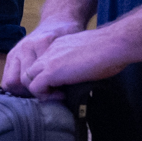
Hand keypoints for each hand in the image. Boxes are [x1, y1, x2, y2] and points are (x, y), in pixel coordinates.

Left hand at [5, 19, 124, 96]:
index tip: (60, 87)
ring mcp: (48, 60)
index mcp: (58, 45)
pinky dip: (44, 96)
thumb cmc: (110, 50)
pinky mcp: (51, 71)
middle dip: (38, 84)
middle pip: (30, 70)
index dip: (46, 77)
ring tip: (58, 96)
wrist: (113, 43)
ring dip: (40, 90)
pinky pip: (35, 87)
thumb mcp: (86, 55)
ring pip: (28, 78)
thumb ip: (76, 62)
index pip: (40, 63)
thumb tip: (80, 76)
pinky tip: (62, 97)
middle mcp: (49, 50)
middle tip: (55, 94)